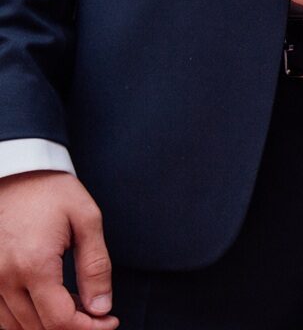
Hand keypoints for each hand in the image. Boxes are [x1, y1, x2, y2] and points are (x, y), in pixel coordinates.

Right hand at [0, 171, 117, 329]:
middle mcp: (4, 277)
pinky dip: (27, 318)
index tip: (110, 320)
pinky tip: (51, 302)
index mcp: (34, 264)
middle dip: (75, 327)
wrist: (17, 171)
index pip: (60, 321)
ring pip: (17, 326)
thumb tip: (101, 307)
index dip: (90, 329)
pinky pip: (2, 314)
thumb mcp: (87, 221)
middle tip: (99, 312)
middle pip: (39, 328)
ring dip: (50, 324)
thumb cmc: (53, 192)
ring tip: (78, 305)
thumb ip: (96, 267)